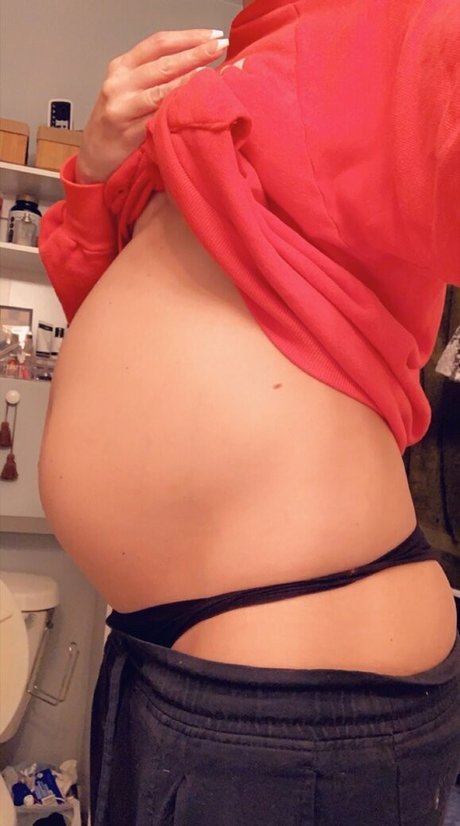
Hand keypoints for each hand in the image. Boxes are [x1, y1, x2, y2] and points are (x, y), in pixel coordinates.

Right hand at [76, 29, 227, 183]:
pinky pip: (157, 116)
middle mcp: (119, 82)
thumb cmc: (117, 125)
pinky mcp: (127, 131)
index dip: (187, 37)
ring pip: (161, 88)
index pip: (158, 43)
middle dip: (195, 52)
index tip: (212, 34)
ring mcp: (121, 106)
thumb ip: (154, 78)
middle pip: (163, 62)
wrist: (95, 158)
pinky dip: (177, 108)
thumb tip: (196, 64)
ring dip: (190, 77)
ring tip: (212, 69)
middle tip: (219, 45)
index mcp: (121, 67)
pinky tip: (193, 102)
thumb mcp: (129, 92)